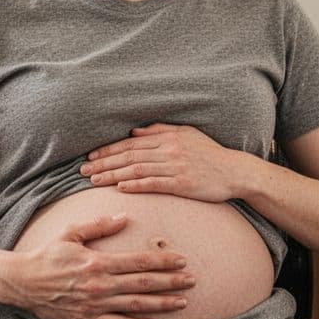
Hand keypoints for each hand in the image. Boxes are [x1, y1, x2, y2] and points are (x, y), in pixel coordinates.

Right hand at [7, 214, 195, 318]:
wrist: (22, 283)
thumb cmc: (47, 255)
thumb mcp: (71, 233)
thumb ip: (98, 226)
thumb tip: (123, 217)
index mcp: (98, 261)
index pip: (138, 261)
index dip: (162, 261)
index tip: (181, 259)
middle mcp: (100, 284)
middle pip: (143, 283)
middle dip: (171, 282)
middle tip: (193, 280)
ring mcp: (95, 305)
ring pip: (136, 304)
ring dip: (161, 304)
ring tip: (182, 302)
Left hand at [82, 123, 247, 202]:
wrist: (235, 171)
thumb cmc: (210, 153)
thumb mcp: (186, 134)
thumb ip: (159, 131)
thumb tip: (133, 133)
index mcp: (168, 137)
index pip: (131, 143)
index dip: (109, 149)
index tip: (91, 155)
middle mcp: (169, 150)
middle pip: (129, 156)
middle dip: (103, 162)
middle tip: (83, 170)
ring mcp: (175, 167)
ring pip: (137, 169)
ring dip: (113, 175)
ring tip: (94, 180)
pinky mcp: (182, 184)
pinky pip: (154, 184)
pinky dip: (136, 185)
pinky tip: (120, 188)